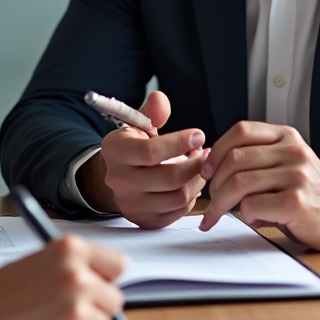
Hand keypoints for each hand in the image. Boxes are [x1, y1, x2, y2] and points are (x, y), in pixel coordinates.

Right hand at [0, 235, 126, 319]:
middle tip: (66, 307)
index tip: (96, 282)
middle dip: (97, 304)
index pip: (118, 264)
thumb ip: (74, 264)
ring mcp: (76, 311)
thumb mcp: (39, 259)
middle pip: (115, 297)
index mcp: (70, 249)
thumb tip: (106, 278)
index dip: (105, 276)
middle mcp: (78, 277)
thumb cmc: (0, 290)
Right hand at [78, 91, 208, 228]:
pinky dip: (191, 196)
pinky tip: (191, 181)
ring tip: (199, 164)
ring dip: (197, 180)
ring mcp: (131, 204)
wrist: (114, 176)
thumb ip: (152, 112)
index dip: (180, 143)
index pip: (151, 152)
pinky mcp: (144, 220)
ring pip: (178, 197)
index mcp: (115, 151)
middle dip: (196, 164)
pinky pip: (178, 212)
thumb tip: (160, 99)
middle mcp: (119, 180)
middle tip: (205, 152)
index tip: (199, 136)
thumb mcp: (137, 124)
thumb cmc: (132, 147)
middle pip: (170, 177)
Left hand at [198, 121, 319, 249]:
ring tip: (219, 214)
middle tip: (212, 199)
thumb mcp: (286, 161)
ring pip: (239, 183)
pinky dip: (245, 215)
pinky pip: (252, 206)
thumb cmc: (310, 191)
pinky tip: (255, 220)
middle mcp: (292, 151)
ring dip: (221, 202)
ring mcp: (296, 176)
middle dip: (215, 182)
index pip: (241, 130)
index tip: (207, 170)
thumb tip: (211, 166)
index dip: (217, 151)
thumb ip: (256, 157)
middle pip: (235, 159)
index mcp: (286, 136)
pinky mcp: (296, 203)